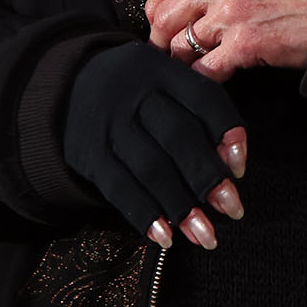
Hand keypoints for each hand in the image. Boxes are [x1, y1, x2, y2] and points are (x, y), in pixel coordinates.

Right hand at [62, 42, 248, 250]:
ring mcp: (108, 124)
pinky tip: (166, 237)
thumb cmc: (134, 93)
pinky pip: (120, 188)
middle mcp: (133, 93)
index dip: (227, 132)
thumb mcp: (162, 82)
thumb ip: (196, 112)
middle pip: (178, 135)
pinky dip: (146, 215)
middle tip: (233, 208)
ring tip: (207, 235)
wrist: (65, 88)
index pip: (203, 97)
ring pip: (151, 168)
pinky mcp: (87, 154)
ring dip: (182, 206)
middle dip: (209, 177)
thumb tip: (231, 166)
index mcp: (161, 69)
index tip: (240, 169)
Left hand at [144, 0, 306, 80]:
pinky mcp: (246, 43)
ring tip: (194, 68)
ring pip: (181, 43)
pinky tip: (215, 79)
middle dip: (162, 38)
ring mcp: (233, 9)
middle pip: (167, 12)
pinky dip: (204, 79)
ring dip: (184, 61)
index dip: (156, 3)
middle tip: (168, 52)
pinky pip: (205, 69)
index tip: (156, 18)